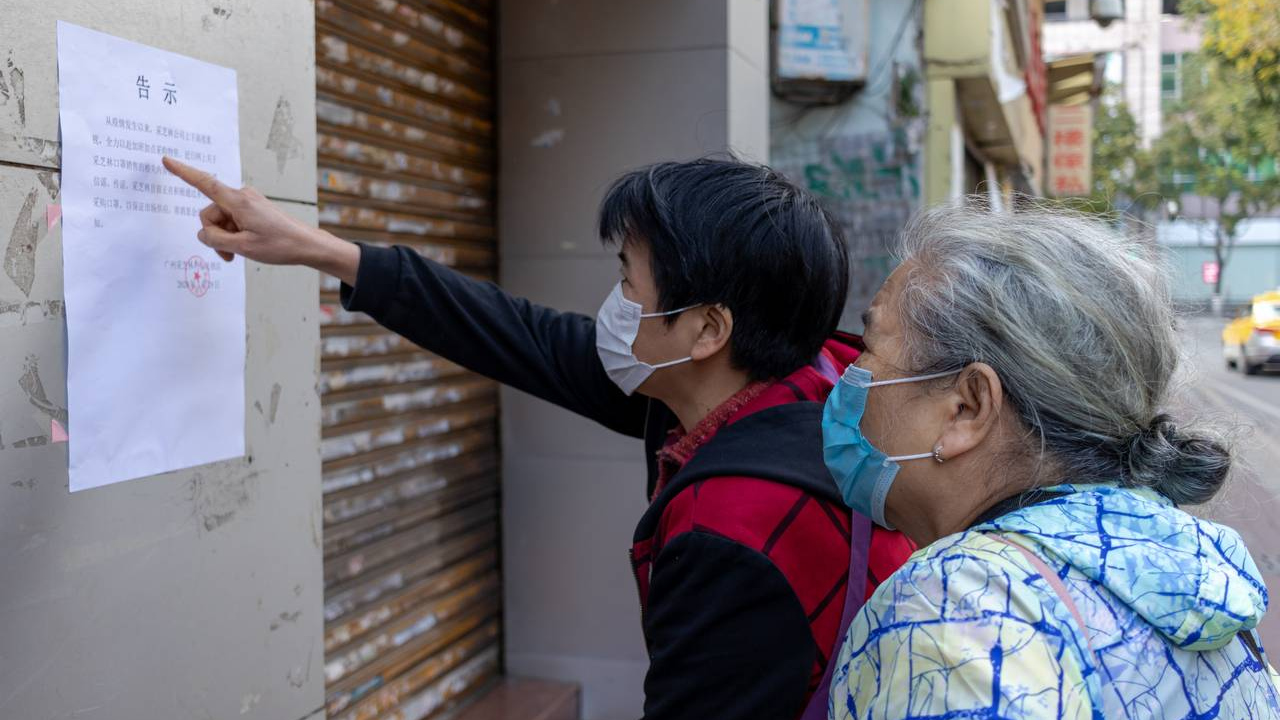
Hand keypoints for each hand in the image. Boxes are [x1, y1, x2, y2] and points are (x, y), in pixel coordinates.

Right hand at [162, 156, 357, 282]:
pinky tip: (244, 247)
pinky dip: (233, 235)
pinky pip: (232, 221)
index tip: (167, 160)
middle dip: (214, 235)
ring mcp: (248, 202)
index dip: (183, 172)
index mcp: (238, 201)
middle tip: (230, 254)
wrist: (306, 245)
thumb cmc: (279, 245)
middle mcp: (242, 196)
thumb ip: (215, 239)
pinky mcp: (252, 209)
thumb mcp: (242, 247)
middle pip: (210, 214)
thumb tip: (203, 233)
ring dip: (225, 238)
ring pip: (221, 221)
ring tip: (239, 253)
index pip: (204, 183)